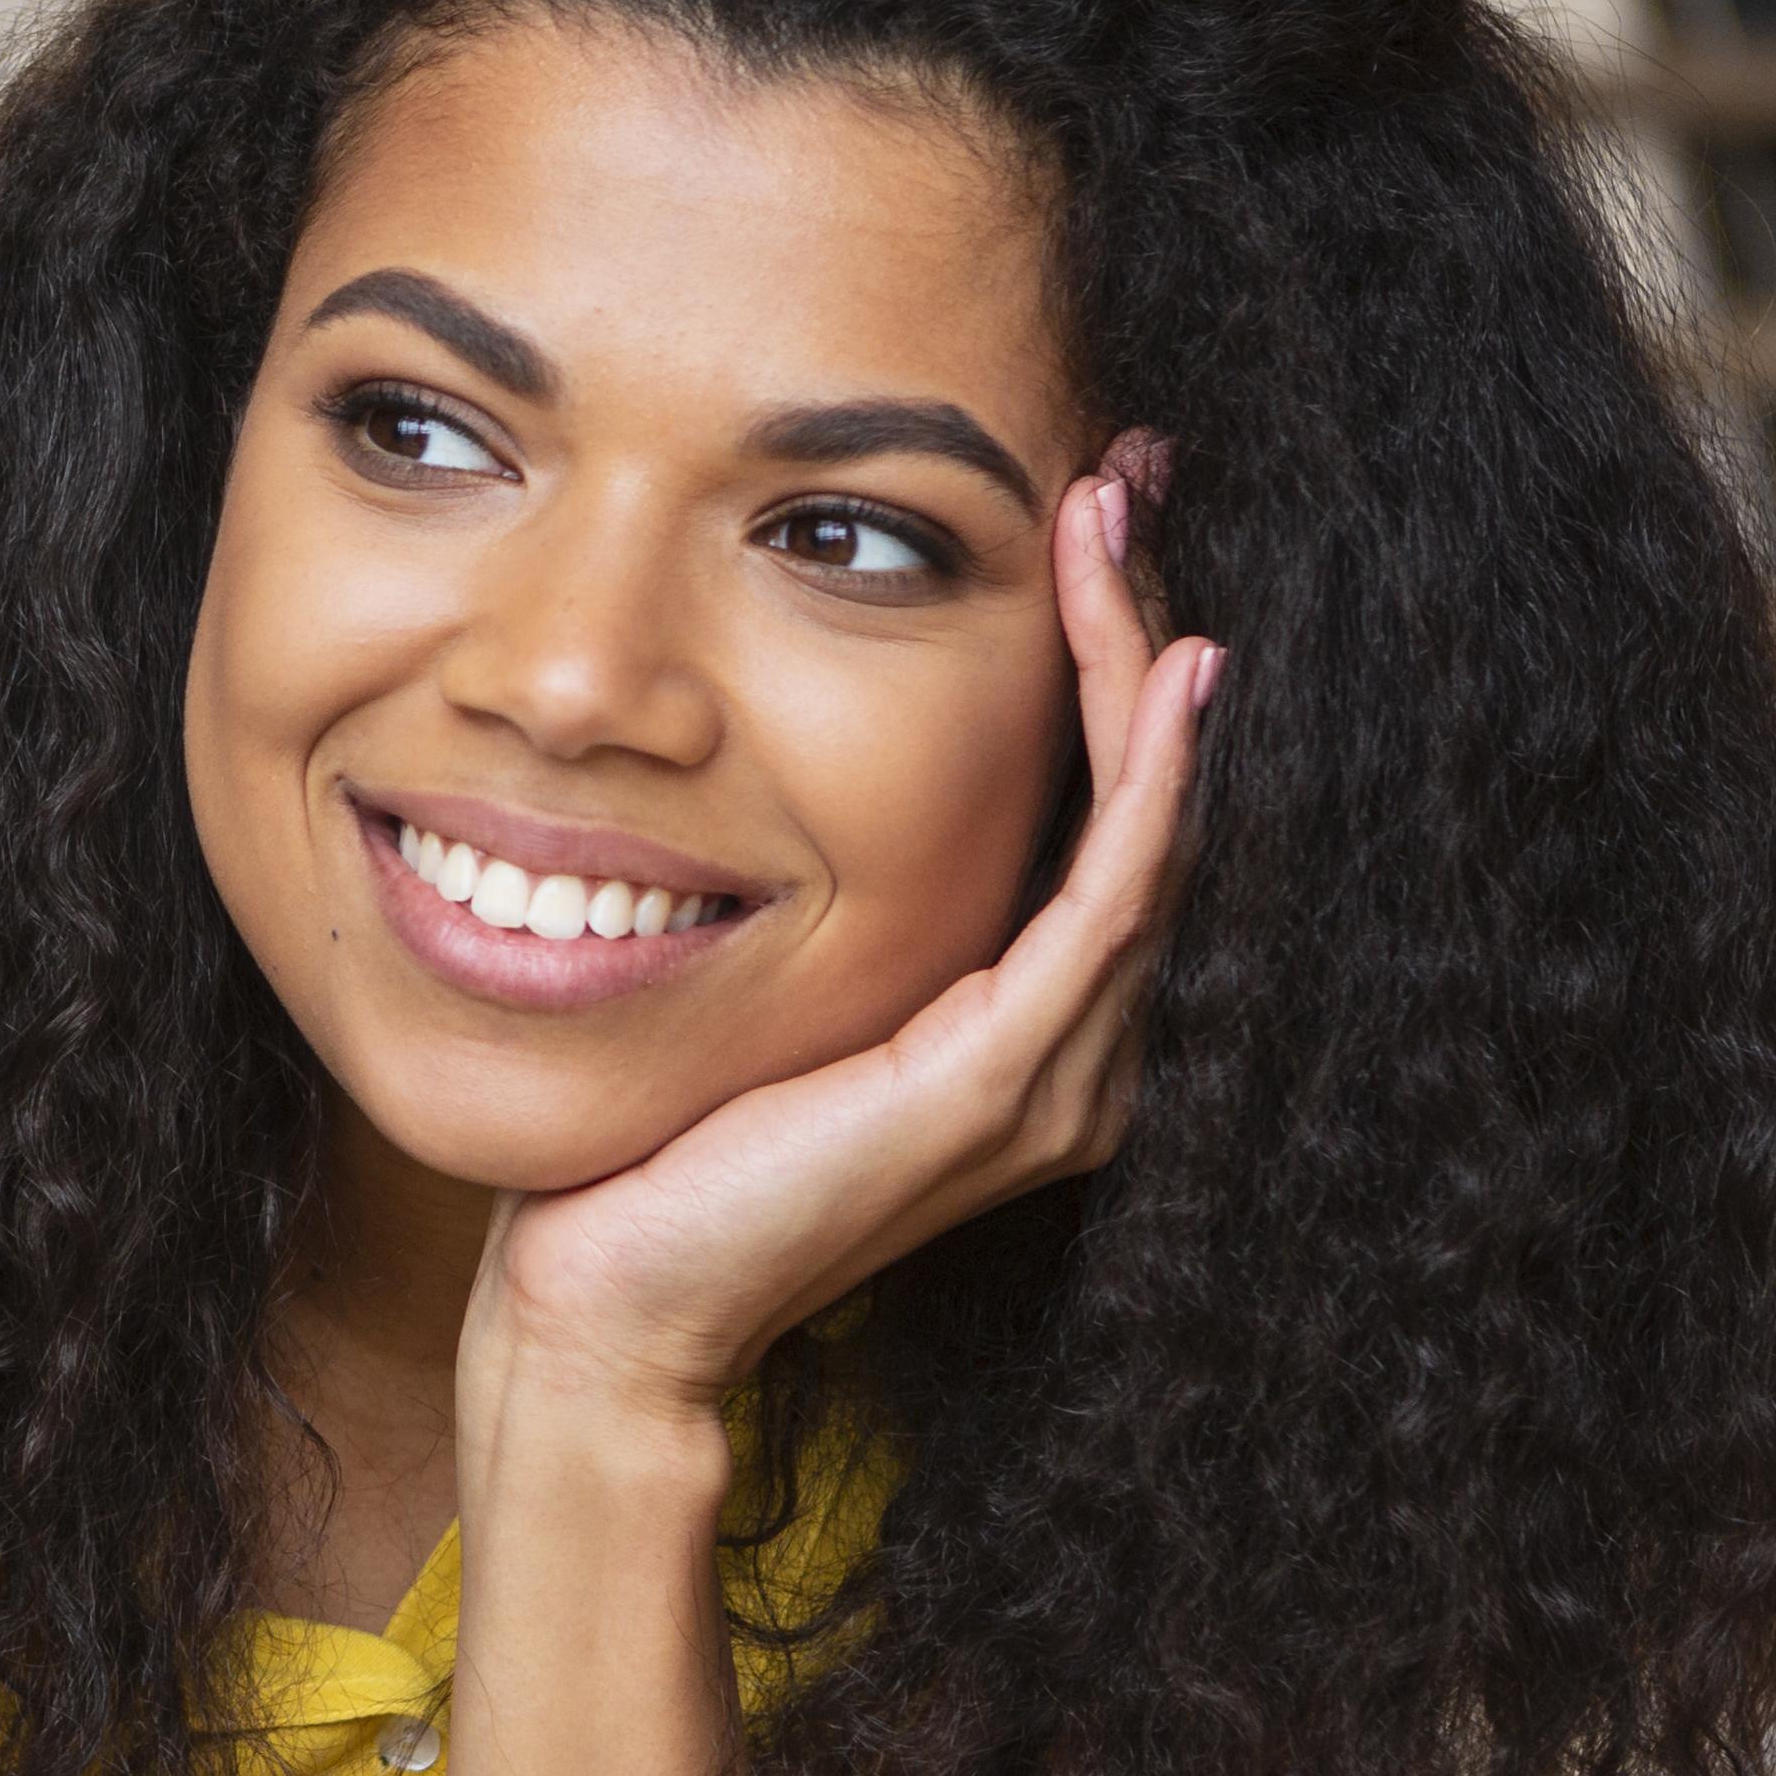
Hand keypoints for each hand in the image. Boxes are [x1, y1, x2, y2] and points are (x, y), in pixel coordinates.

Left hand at [463, 459, 1215, 1438]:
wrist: (606, 1306)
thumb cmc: (656, 1151)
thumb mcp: (762, 987)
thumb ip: (824, 901)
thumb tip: (774, 768)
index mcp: (1026, 1032)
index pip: (1108, 810)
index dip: (1107, 656)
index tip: (1084, 519)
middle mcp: (1075, 1054)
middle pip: (1155, 798)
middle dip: (1141, 619)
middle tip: (1132, 468)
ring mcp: (1052, 1075)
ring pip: (1153, 826)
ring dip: (1140, 654)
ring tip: (1125, 512)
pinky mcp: (997, 1085)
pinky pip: (1109, 900)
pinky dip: (1149, 779)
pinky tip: (1169, 664)